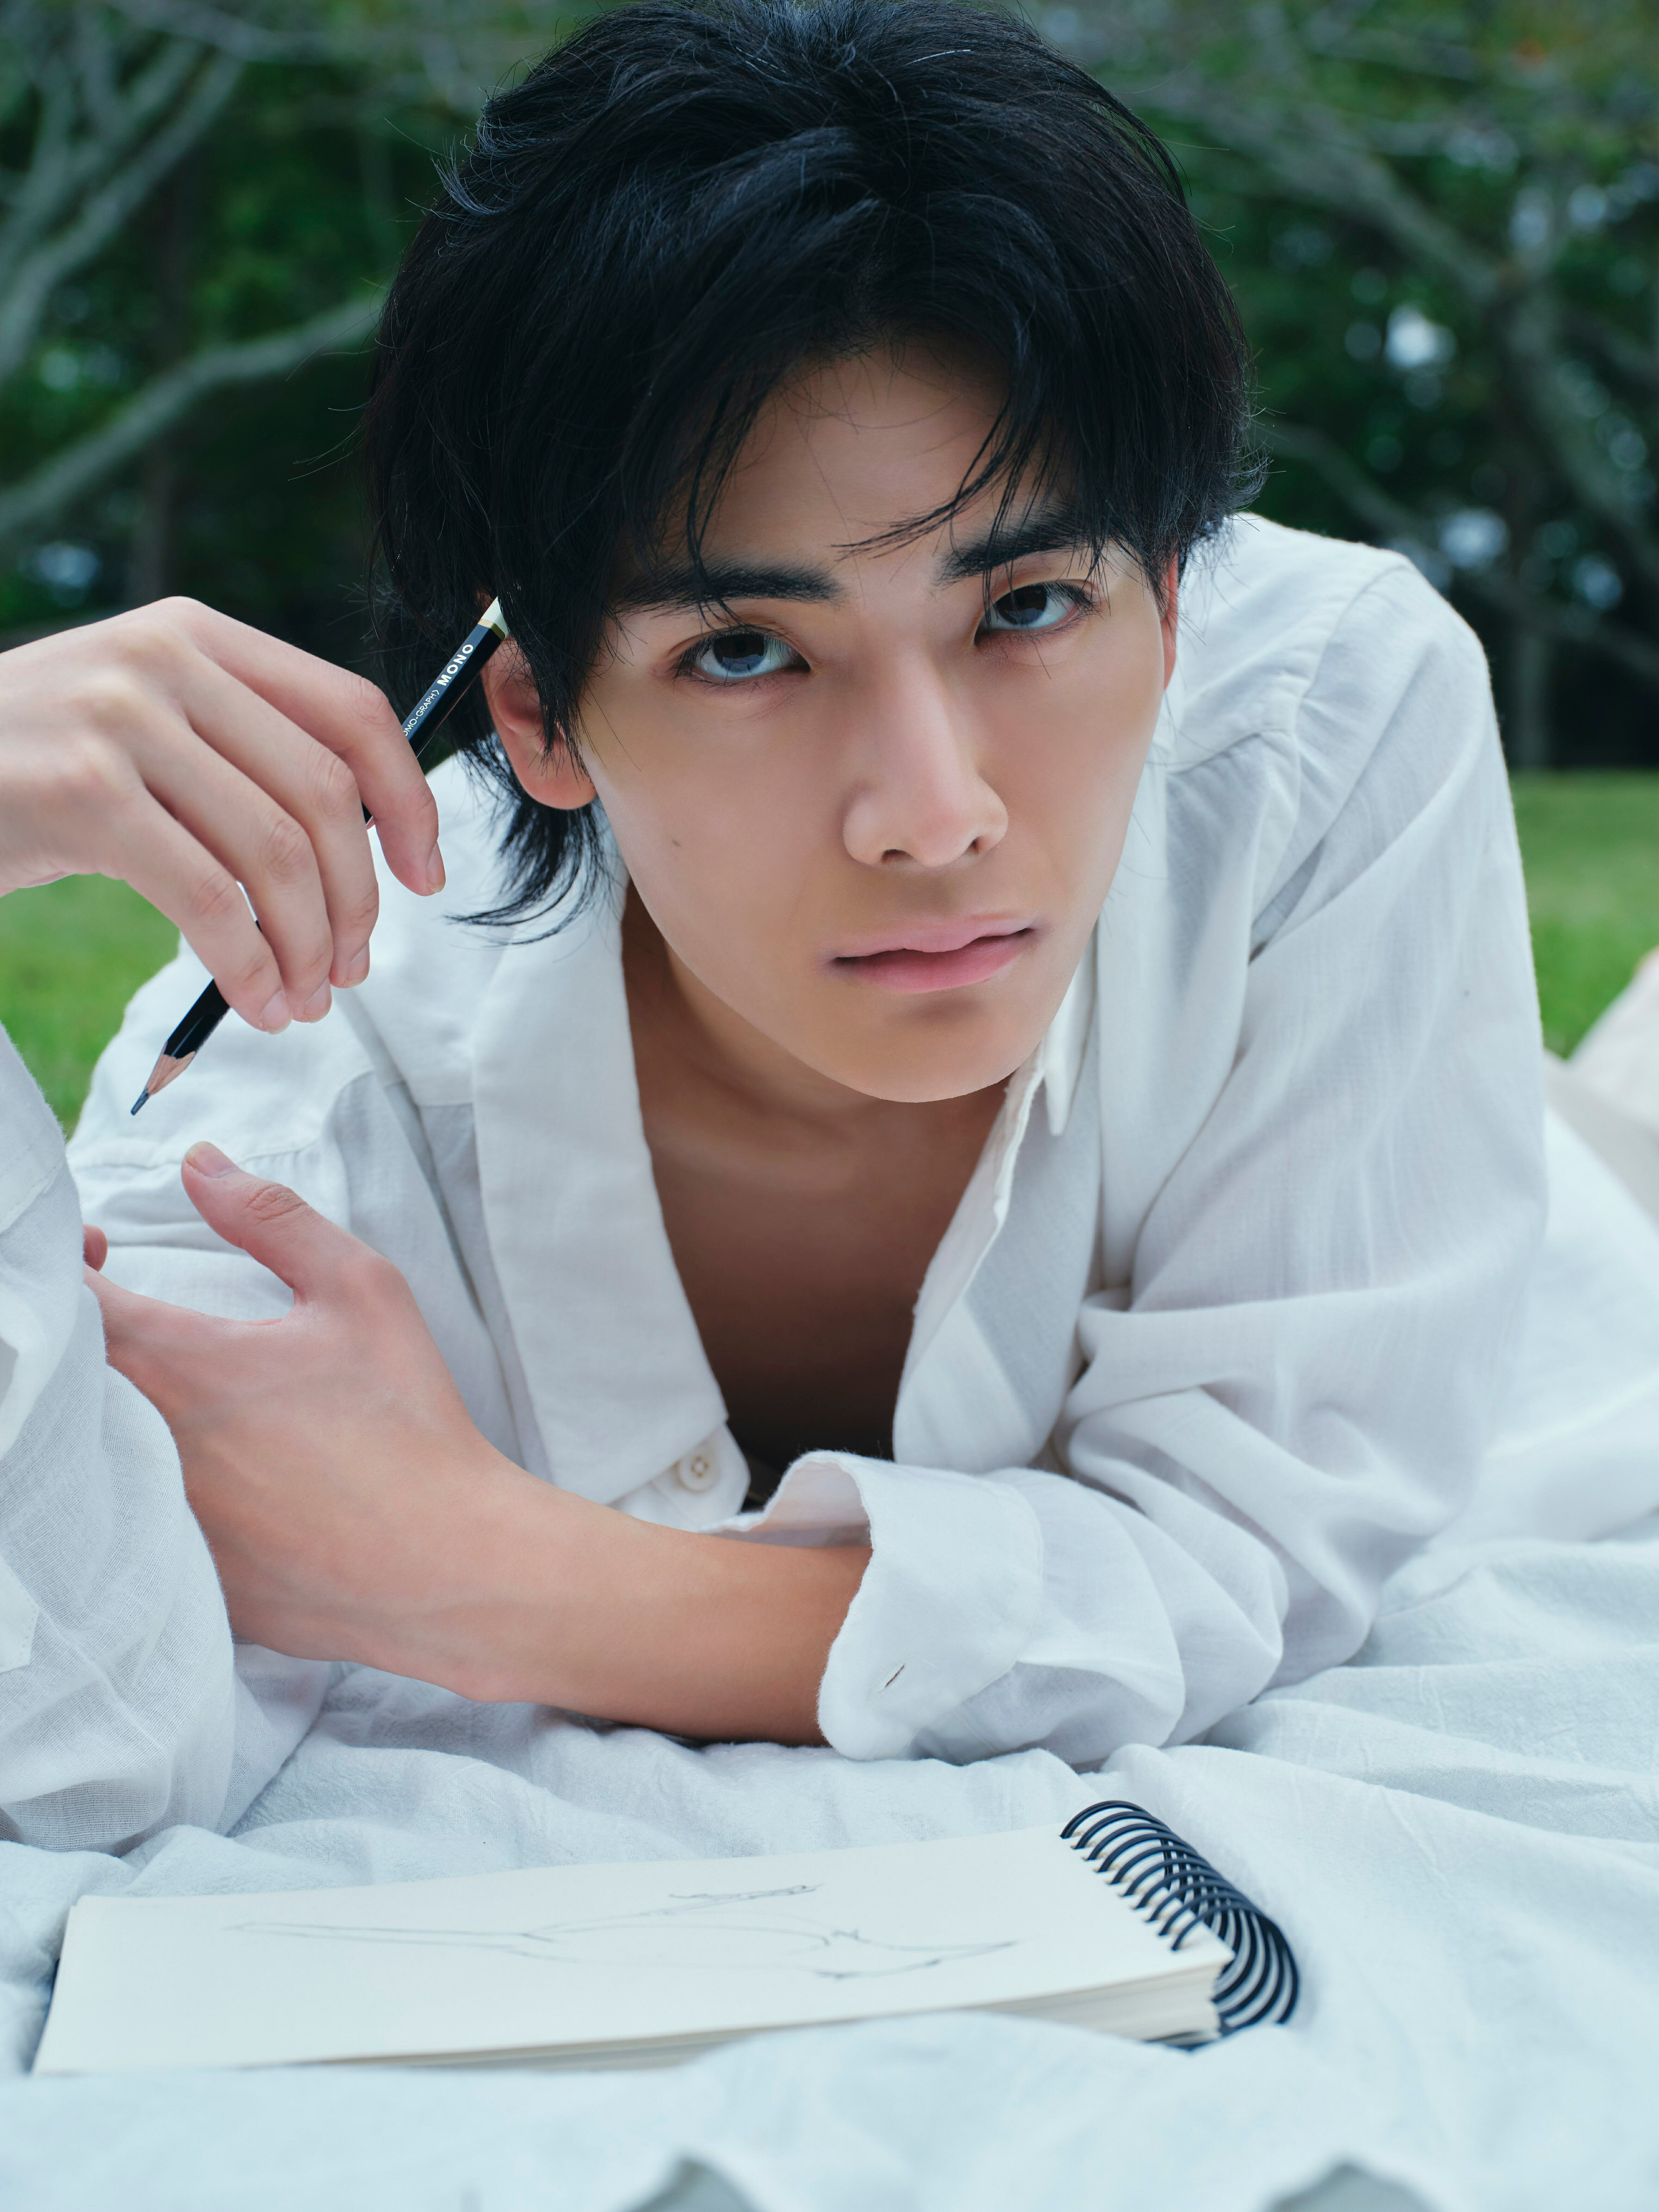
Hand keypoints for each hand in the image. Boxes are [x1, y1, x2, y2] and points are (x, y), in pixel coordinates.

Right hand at [0, 600, 442, 1032]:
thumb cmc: (34, 765)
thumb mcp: (143, 724)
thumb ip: (238, 753)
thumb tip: (355, 847)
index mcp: (200, 637)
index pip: (352, 712)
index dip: (409, 803)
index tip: (426, 877)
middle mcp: (166, 663)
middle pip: (324, 798)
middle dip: (357, 902)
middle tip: (349, 970)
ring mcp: (121, 722)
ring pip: (275, 854)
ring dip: (304, 947)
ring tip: (300, 999)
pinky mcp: (84, 794)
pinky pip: (207, 899)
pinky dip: (246, 965)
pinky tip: (251, 1000)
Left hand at [86, 1140, 545, 1690]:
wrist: (447, 1561)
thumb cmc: (408, 1421)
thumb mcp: (361, 1291)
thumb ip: (271, 1216)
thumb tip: (198, 1162)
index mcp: (182, 1367)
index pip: (71, 1301)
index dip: (67, 1265)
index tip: (100, 1251)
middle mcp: (147, 1447)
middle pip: (66, 1382)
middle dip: (84, 1340)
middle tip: (130, 1320)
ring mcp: (156, 1523)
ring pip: (87, 1455)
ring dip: (109, 1415)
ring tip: (171, 1398)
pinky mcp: (175, 1579)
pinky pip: (129, 1528)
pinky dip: (142, 1492)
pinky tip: (209, 1481)